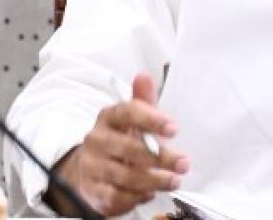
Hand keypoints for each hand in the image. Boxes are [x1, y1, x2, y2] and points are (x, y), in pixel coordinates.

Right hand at [46, 73, 188, 216]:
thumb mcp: (132, 120)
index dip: (152, 119)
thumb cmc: (119, 141)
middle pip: (131, 148)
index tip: (174, 128)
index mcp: (109, 117)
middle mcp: (97, 140)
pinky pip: (118, 197)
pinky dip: (137, 196)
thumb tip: (144, 76)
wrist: (89, 171)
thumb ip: (143, 101)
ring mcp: (92, 166)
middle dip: (162, 158)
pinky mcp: (92, 191)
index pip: (128, 112)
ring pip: (127, 175)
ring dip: (156, 180)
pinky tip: (150, 193)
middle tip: (183, 164)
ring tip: (174, 180)